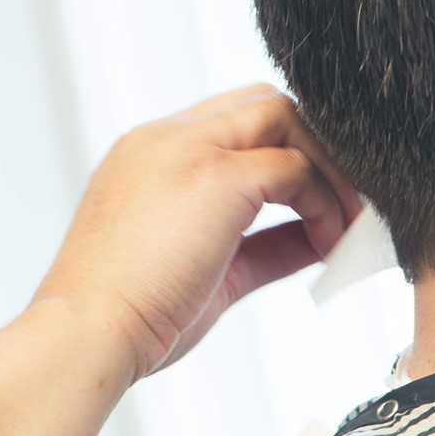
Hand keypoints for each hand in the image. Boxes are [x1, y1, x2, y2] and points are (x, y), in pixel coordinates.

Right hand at [32, 85, 357, 379]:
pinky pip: (294, 165)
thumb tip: (313, 240)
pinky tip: (330, 243)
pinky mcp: (215, 176)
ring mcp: (185, 149)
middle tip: (343, 204)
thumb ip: (256, 244)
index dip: (279, 153)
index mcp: (145, 154)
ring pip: (281, 114)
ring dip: (326, 167)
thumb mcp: (200, 269)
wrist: (89, 331)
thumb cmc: (129, 317)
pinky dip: (325, 200)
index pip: (229, 123)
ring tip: (345, 223)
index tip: (309, 204)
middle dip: (312, 147)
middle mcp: (162, 138)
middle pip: (260, 104)